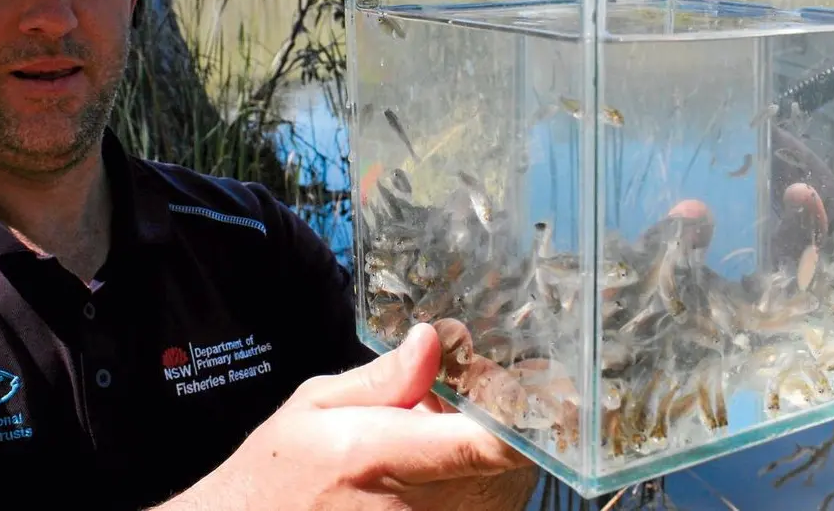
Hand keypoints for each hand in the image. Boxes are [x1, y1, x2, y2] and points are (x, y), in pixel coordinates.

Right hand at [160, 322, 537, 510]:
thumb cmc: (282, 469)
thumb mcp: (316, 405)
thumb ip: (384, 377)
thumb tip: (435, 339)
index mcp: (382, 454)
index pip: (484, 443)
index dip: (529, 418)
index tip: (552, 389)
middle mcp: (415, 506)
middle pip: (509, 466)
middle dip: (508, 423)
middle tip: (478, 394)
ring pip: (503, 492)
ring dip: (496, 456)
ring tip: (443, 434)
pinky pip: (486, 508)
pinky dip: (483, 484)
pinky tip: (442, 470)